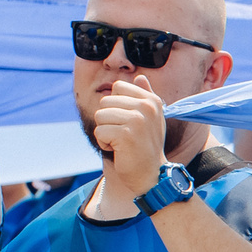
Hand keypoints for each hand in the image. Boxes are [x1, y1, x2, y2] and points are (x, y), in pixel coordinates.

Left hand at [91, 75, 169, 197]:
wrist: (152, 175)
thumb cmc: (147, 146)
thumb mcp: (151, 118)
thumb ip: (145, 96)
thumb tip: (139, 76)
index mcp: (152, 100)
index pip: (117, 87)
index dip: (116, 106)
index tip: (129, 122)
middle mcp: (147, 107)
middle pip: (105, 102)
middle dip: (108, 120)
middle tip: (124, 135)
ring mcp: (137, 120)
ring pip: (100, 116)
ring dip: (105, 132)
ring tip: (121, 143)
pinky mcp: (126, 134)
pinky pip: (99, 131)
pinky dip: (104, 144)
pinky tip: (119, 150)